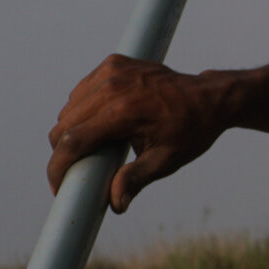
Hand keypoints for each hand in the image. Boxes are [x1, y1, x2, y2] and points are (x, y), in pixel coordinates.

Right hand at [46, 54, 229, 212]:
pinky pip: (81, 92)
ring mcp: (112, 70)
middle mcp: (113, 86)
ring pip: (69, 108)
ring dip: (72, 130)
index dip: (58, 167)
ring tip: (93, 148)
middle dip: (64, 153)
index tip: (58, 187)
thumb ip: (136, 179)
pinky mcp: (113, 63)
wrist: (210, 98)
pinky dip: (82, 110)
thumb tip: (115, 205)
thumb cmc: (191, 131)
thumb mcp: (167, 160)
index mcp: (125, 111)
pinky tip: (100, 123)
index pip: (73, 141)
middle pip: (64, 125)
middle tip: (79, 172)